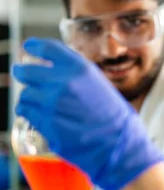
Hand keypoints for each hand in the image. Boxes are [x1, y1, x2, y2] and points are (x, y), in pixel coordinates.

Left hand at [13, 38, 163, 189]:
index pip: (47, 48)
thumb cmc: (112, 116)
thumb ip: (74, 73)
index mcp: (79, 69)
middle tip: (21, 74)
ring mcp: (52, 104)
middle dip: (23, 72)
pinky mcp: (46, 123)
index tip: (28, 47)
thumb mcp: (98, 83)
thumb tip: (52, 68)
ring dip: (29, 97)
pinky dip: (29, 113)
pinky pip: (27, 113)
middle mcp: (63, 83)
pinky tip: (38, 115)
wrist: (118, 143)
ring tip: (38, 103)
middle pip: (27, 70)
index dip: (34, 46)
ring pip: (26, 94)